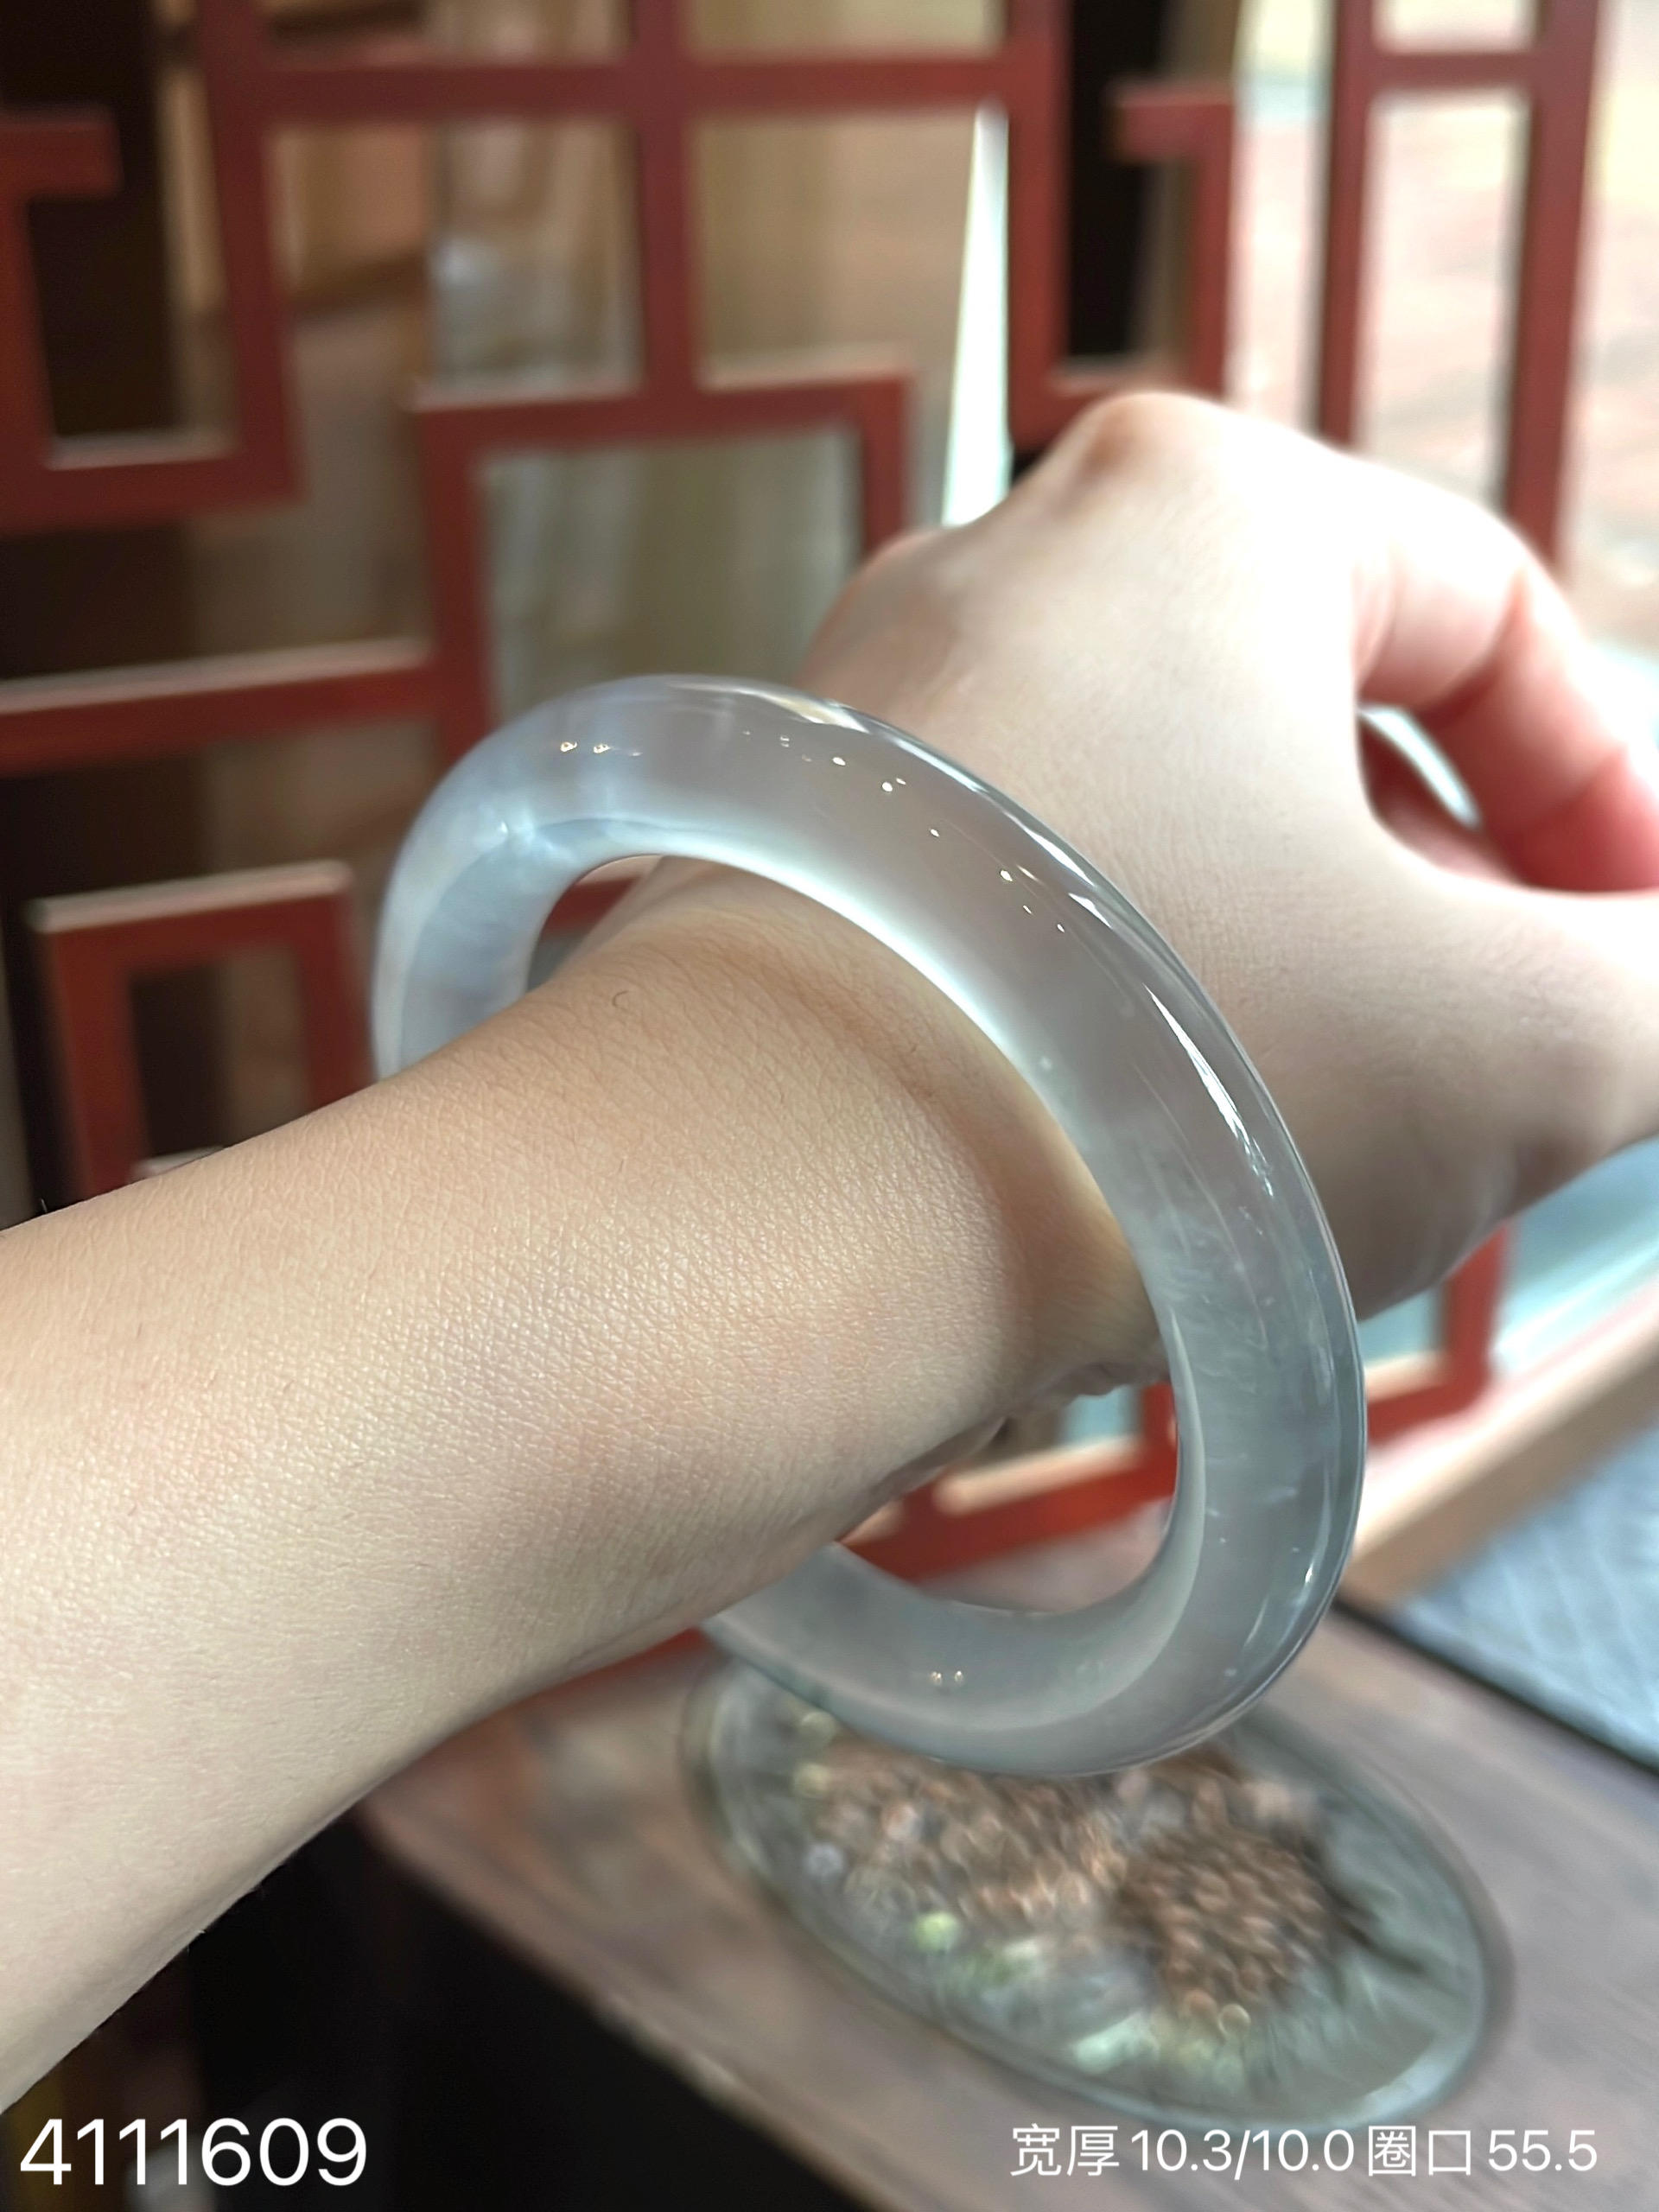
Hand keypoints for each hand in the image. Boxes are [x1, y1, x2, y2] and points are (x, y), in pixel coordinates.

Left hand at [793, 394, 1658, 1322]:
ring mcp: (872, 719)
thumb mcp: (1529, 1047)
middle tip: (1498, 1082)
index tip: (1636, 967)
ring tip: (1315, 1159)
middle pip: (1319, 729)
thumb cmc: (1130, 1086)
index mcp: (1191, 506)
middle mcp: (1000, 569)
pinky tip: (1144, 1168)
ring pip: (1170, 845)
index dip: (1607, 801)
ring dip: (1288, 989)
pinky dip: (1128, 1028)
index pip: (1491, 614)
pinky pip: (1030, 926)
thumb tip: (1650, 986)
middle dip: (1446, 911)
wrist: (731, 1237)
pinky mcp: (794, 871)